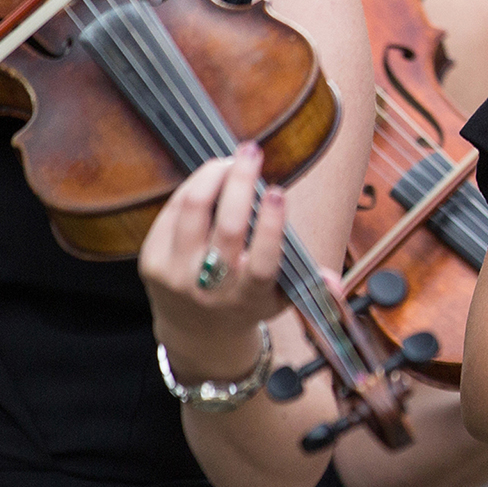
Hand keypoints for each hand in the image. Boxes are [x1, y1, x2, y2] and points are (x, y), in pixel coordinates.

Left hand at [137, 141, 287, 380]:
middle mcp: (211, 288)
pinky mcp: (151, 263)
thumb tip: (336, 285)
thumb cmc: (247, 303)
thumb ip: (310, 287)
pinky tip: (209, 177)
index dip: (271, 226)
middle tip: (253, 152)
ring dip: (212, 177)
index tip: (278, 192)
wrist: (197, 333)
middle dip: (241, 183)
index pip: (263, 262)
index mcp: (248, 296)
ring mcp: (177, 275)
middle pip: (228, 229)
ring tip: (230, 160)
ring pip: (193, 213)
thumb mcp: (281, 301)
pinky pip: (171, 213)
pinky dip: (191, 189)